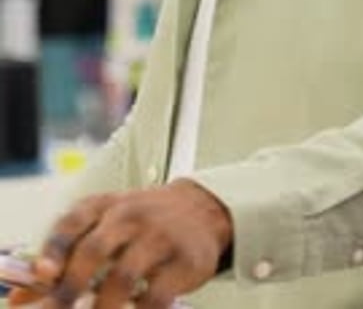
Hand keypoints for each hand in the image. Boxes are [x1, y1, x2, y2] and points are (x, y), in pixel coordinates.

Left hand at [8, 179, 232, 308]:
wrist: (201, 208)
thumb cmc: (142, 222)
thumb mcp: (106, 225)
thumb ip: (66, 256)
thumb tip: (19, 297)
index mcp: (106, 205)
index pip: (74, 221)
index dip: (54, 249)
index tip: (42, 275)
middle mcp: (131, 214)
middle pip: (95, 249)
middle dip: (72, 287)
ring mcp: (160, 235)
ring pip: (123, 277)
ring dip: (102, 307)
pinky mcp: (185, 260)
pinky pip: (157, 295)